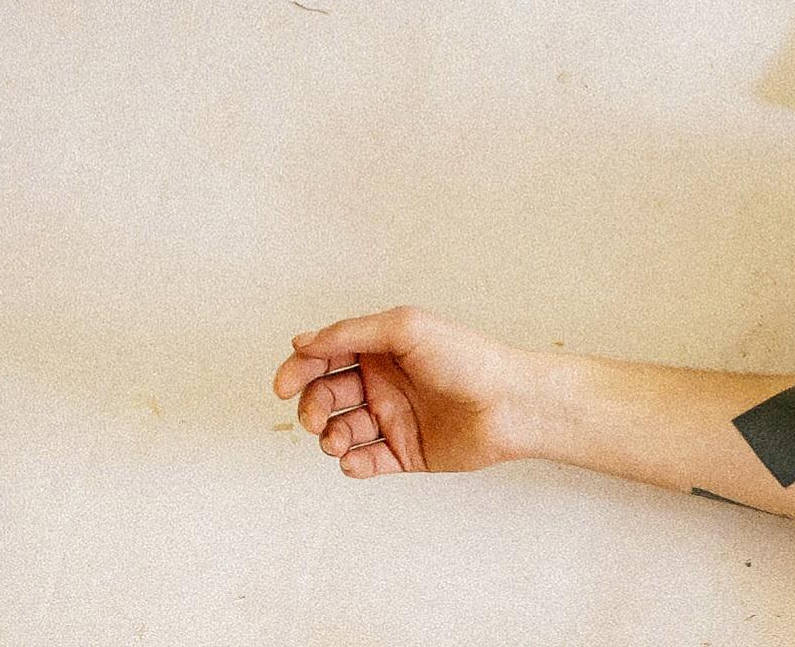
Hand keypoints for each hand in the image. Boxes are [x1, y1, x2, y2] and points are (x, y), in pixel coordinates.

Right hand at [269, 306, 534, 476]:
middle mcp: (385, 384)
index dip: (297, 371)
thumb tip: (301, 341)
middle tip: (316, 419)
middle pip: (325, 396)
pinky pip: (366, 463)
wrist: (512, 405)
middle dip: (311, 407)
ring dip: (328, 437)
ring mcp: (395, 419)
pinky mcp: (407, 453)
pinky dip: (352, 465)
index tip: (283, 386)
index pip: (324, 358)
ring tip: (338, 441)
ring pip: (341, 431)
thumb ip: (350, 333)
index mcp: (382, 350)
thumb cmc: (468, 358)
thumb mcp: (405, 329)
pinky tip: (354, 461)